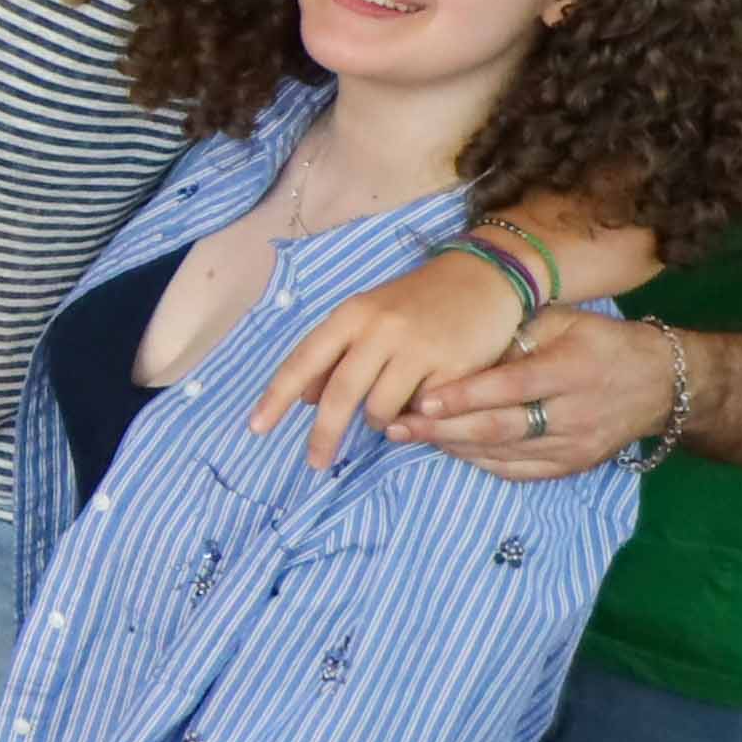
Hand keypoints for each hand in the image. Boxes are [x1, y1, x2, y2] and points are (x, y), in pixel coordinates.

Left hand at [250, 245, 530, 467]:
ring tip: (390, 411)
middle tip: (315, 463)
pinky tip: (425, 402)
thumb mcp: (367, 315)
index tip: (257, 428)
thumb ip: (335, 352)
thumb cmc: (416, 302)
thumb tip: (306, 399)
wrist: (484, 278)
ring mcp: (419, 349)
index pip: (304, 361)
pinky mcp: (455, 368)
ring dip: (380, 422)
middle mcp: (381, 329)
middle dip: (325, 435)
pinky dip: (417, 416)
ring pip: (382, 409)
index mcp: (351, 315)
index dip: (277, 397)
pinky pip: (423, 411)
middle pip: (341, 395)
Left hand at [386, 309, 671, 479]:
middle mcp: (574, 414)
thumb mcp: (566, 322)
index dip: (466, 396)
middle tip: (397, 425)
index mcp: (572, 370)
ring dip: (452, 446)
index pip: (511, 388)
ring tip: (408, 435)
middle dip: (444, 429)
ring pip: (503, 453)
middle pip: (500, 428)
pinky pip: (516, 470)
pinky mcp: (571, 467)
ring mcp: (573, 447)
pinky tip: (446, 449)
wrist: (659, 385)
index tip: (423, 400)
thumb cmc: (601, 343)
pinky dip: (477, 461)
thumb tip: (461, 348)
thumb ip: (518, 335)